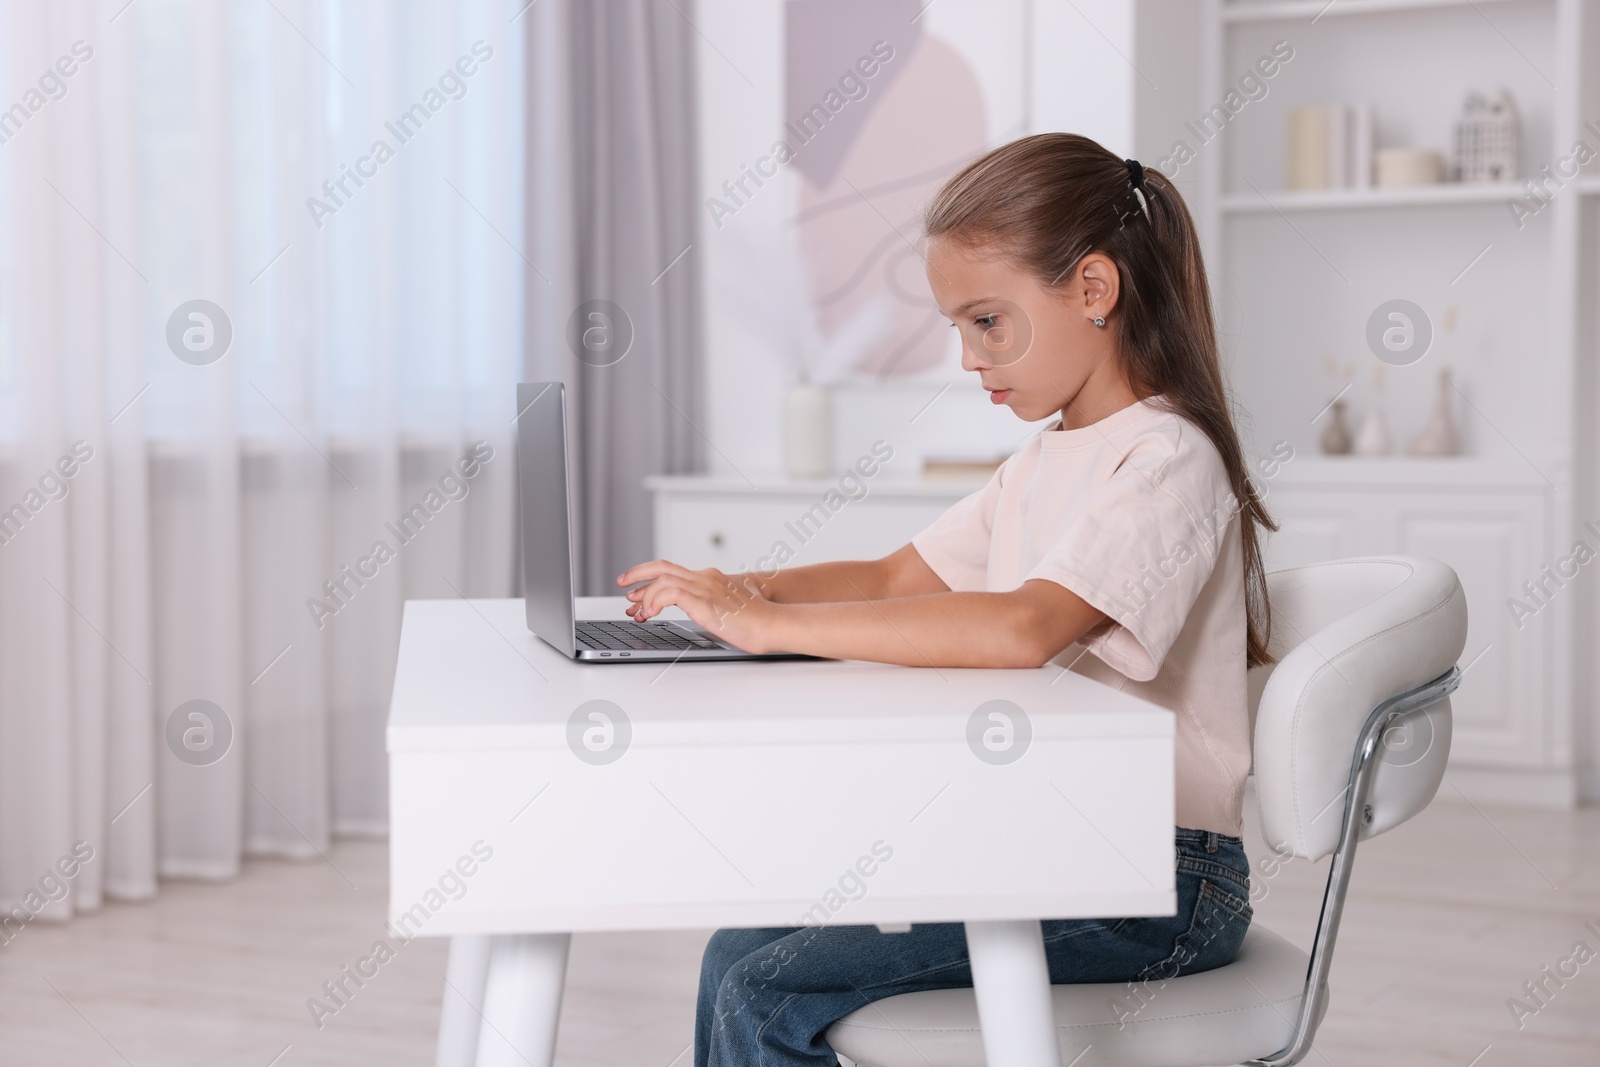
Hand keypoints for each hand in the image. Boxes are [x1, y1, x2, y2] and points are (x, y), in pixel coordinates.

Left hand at [616, 560, 776, 652]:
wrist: (773, 624)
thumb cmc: (759, 621)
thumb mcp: (735, 607)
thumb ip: (722, 604)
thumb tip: (715, 610)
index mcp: (711, 579)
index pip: (673, 571)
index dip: (651, 579)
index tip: (638, 591)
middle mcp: (705, 578)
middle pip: (662, 566)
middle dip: (637, 573)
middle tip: (623, 584)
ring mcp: (704, 587)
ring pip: (661, 578)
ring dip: (643, 594)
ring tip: (636, 611)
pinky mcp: (702, 600)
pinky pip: (668, 593)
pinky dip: (653, 601)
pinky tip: (649, 613)